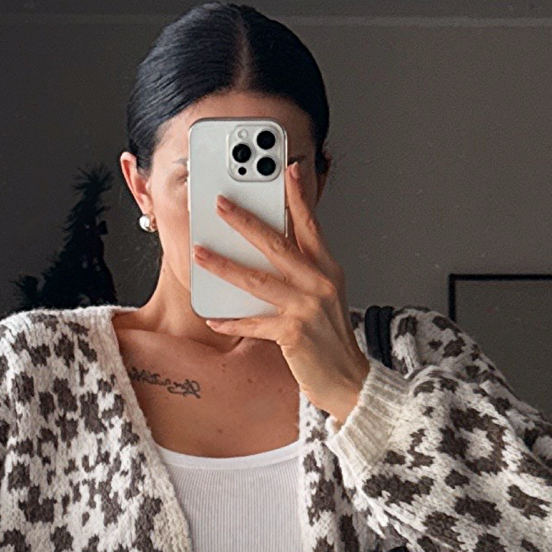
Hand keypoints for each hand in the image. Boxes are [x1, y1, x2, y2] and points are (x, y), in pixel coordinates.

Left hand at [191, 162, 371, 425]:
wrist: (349, 382)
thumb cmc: (331, 340)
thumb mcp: (325, 297)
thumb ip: (303, 272)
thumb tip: (268, 253)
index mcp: (328, 270)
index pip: (310, 225)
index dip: (298, 196)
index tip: (285, 169)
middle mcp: (320, 283)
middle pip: (277, 244)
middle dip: (245, 221)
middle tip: (221, 204)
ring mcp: (307, 307)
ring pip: (259, 279)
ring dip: (226, 265)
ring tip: (201, 254)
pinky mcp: (294, 333)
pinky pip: (254, 322)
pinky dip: (233, 321)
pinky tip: (214, 317)